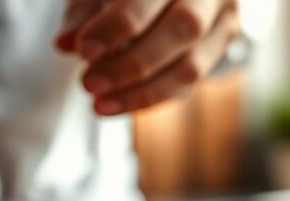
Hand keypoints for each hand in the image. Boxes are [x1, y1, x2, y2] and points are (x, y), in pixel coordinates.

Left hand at [56, 0, 240, 115]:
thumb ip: (84, 10)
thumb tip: (65, 42)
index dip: (118, 24)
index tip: (84, 49)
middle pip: (183, 27)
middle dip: (132, 63)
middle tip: (90, 82)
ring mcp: (222, 13)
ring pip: (192, 64)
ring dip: (141, 92)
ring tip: (100, 102)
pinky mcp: (224, 40)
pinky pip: (191, 80)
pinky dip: (152, 96)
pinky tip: (120, 103)